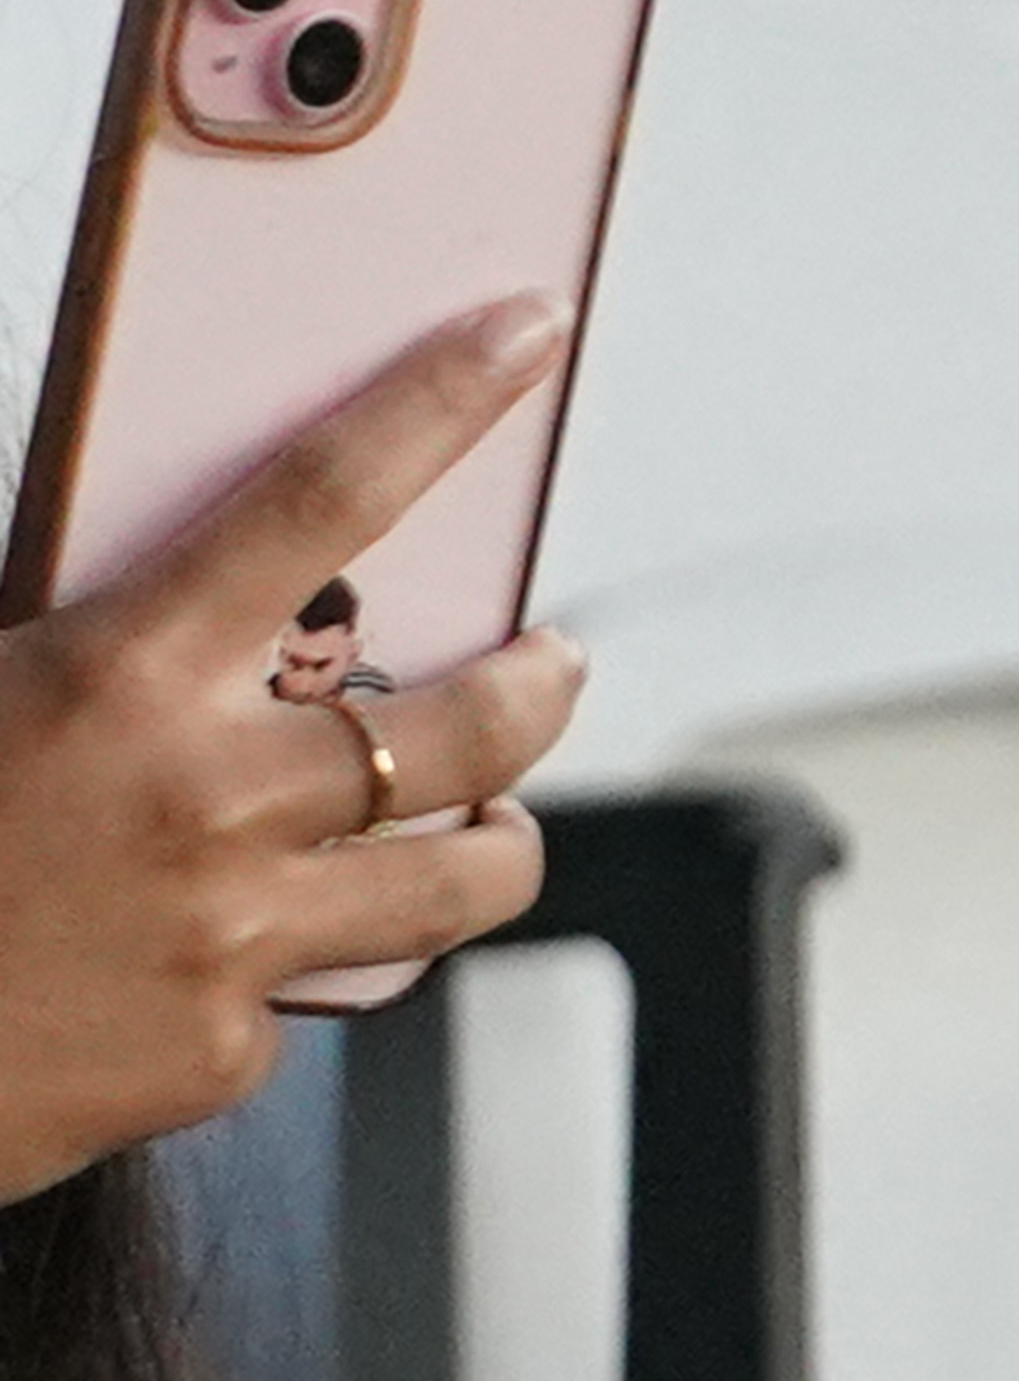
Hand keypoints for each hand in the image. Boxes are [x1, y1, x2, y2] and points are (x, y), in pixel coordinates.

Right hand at [0, 301, 588, 1196]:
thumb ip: (103, 653)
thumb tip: (193, 619)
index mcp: (110, 675)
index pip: (319, 495)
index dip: (441, 400)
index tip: (528, 330)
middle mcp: (201, 798)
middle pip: (470, 720)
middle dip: (542, 683)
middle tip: (553, 660)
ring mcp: (229, 934)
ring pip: (465, 877)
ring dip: (498, 839)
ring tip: (490, 820)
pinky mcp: (222, 1051)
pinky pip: (312, 988)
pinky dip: (284, 965)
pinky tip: (215, 959)